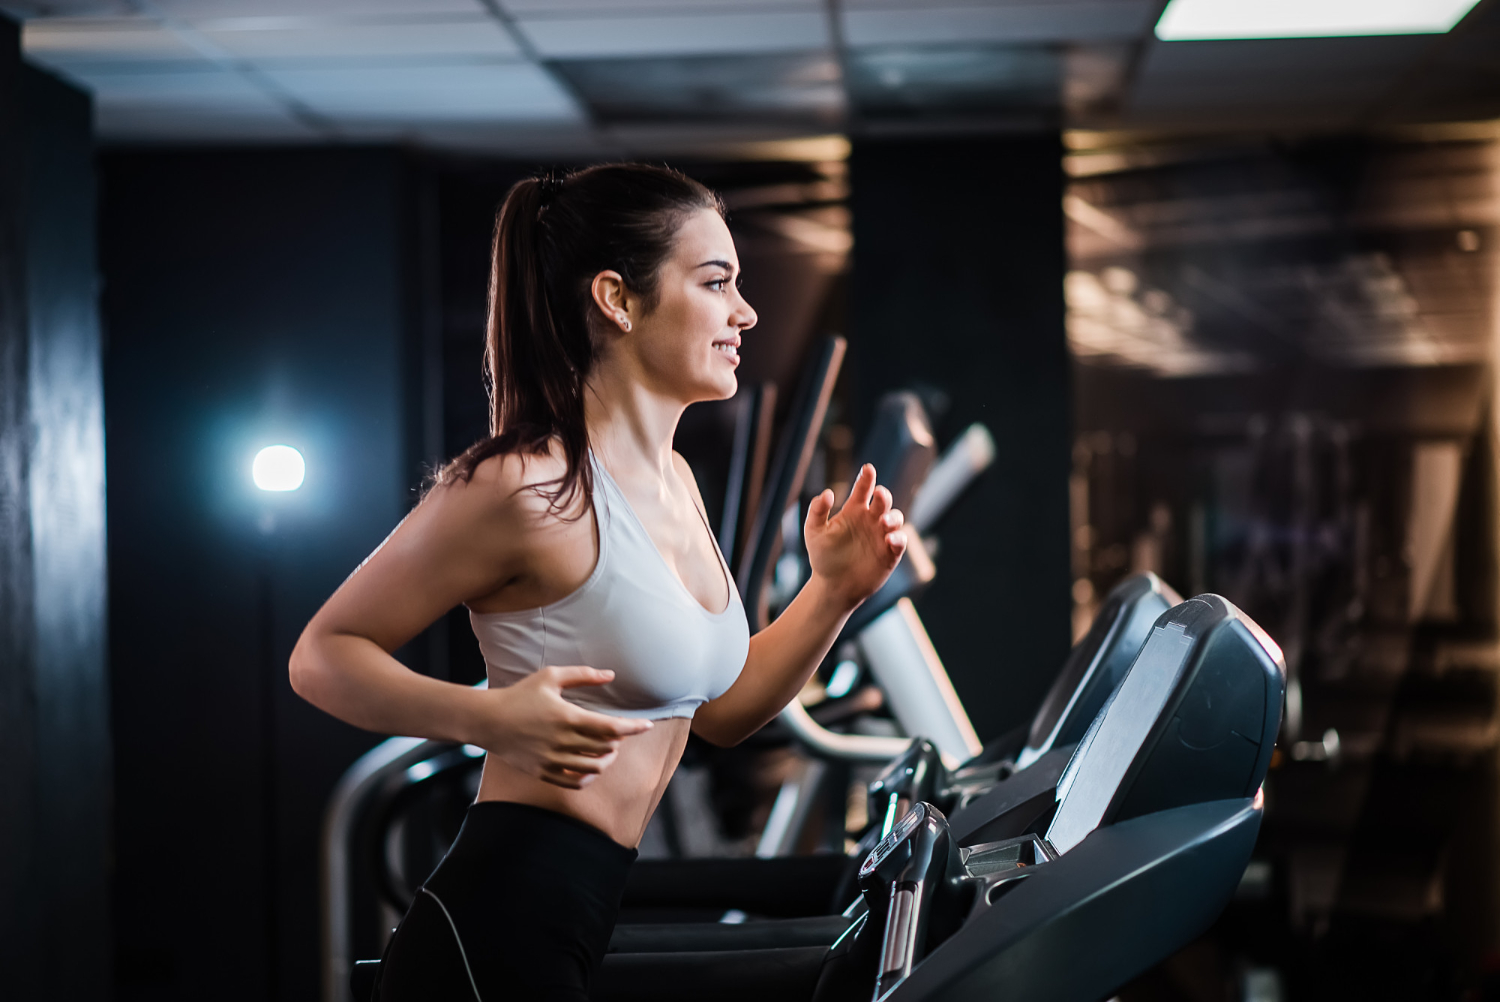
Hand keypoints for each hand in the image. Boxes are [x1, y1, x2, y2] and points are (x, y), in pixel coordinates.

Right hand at [473, 666, 652, 789]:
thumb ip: (583, 675)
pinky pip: (574, 782)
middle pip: (606, 749)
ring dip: (607, 760)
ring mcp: (552, 759)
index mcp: (567, 717)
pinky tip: (591, 767)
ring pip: (593, 768)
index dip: (633, 727)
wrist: (488, 720)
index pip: (610, 727)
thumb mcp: (550, 677)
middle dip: (619, 742)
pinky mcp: (543, 771)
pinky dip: (589, 776)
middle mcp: (562, 741)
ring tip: (608, 750)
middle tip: (618, 733)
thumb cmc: (520, 695)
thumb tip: (611, 675)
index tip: (647, 725)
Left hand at [804, 464, 907, 610]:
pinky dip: (898, 538)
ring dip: (893, 517)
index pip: (863, 489)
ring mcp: (882, 535)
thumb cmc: (823, 557)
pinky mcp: (890, 553)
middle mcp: (871, 519)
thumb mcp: (814, 532)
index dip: (866, 478)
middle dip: (884, 495)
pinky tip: (890, 539)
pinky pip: (900, 541)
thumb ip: (817, 511)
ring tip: (883, 522)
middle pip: (883, 501)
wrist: (833, 587)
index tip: (867, 469)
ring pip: (896, 518)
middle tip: (879, 494)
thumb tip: (828, 493)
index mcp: (854, 510)